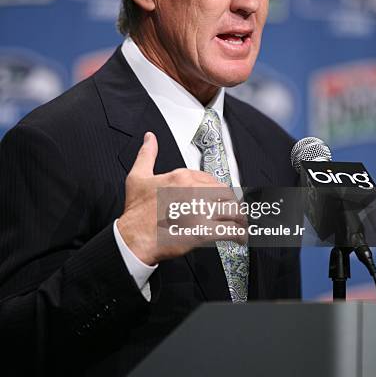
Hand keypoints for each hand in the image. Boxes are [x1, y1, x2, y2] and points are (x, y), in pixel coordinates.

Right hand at [117, 132, 245, 264]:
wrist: (134, 238)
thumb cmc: (137, 212)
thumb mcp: (138, 177)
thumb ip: (147, 155)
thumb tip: (150, 138)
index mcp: (182, 177)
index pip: (210, 179)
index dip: (216, 189)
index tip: (218, 197)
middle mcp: (194, 191)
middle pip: (225, 193)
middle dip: (230, 202)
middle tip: (232, 211)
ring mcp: (200, 211)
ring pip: (232, 210)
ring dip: (239, 218)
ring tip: (240, 224)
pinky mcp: (204, 231)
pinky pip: (230, 230)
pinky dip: (238, 234)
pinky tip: (239, 237)